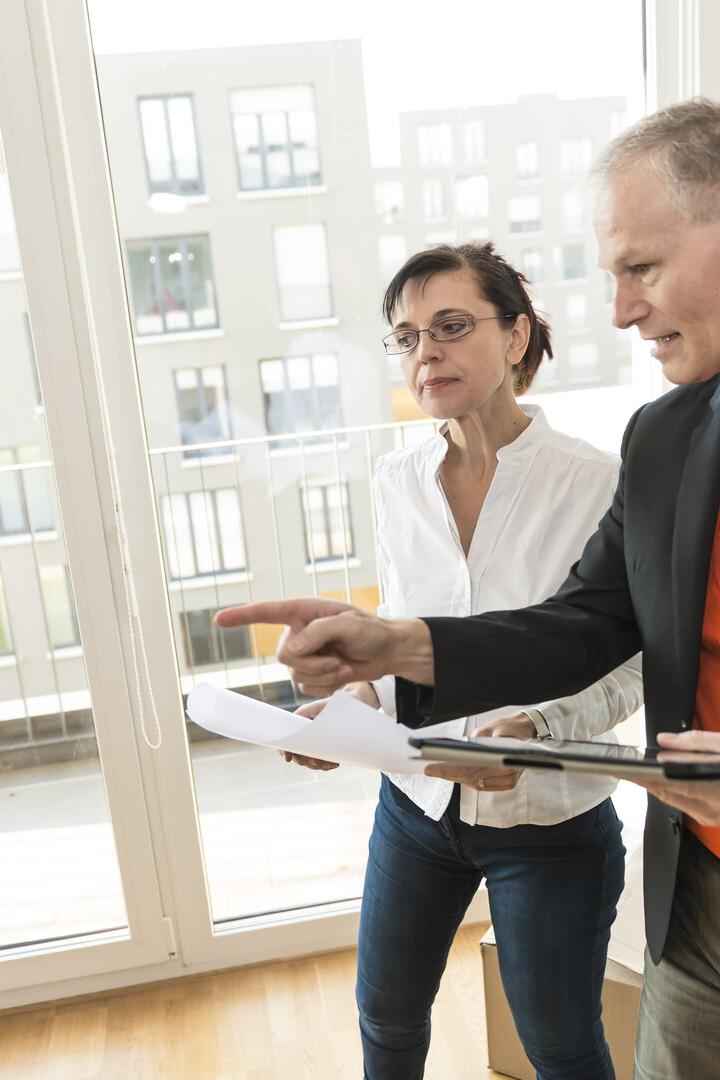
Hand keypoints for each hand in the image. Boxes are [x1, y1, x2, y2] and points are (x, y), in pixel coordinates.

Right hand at [215, 598, 432, 694]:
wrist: (387, 652)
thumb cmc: (370, 631)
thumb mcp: (349, 624)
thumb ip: (318, 632)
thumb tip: (293, 649)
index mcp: (303, 612)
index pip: (266, 612)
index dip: (242, 616)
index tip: (219, 619)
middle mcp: (298, 633)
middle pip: (284, 657)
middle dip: (312, 663)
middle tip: (337, 658)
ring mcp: (305, 655)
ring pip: (295, 676)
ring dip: (323, 675)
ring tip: (344, 665)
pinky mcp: (312, 673)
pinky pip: (307, 687)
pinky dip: (327, 685)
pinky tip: (342, 674)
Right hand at [280, 683, 381, 770]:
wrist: (353, 703)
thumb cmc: (336, 703)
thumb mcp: (321, 707)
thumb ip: (308, 716)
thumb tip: (300, 735)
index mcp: (300, 721)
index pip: (287, 739)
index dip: (285, 750)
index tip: (288, 758)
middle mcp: (305, 733)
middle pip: (298, 754)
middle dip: (306, 761)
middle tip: (318, 763)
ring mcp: (314, 740)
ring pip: (309, 760)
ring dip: (318, 765)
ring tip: (332, 764)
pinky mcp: (324, 746)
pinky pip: (320, 760)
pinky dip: (325, 765)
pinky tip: (334, 763)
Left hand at [423, 712, 533, 791]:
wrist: (526, 732)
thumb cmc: (507, 728)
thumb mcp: (491, 728)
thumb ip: (476, 741)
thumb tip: (458, 751)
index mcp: (503, 756)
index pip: (469, 766)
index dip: (448, 768)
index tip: (430, 768)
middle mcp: (507, 772)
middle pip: (471, 777)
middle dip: (448, 774)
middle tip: (430, 770)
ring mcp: (508, 780)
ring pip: (476, 783)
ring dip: (457, 778)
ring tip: (439, 772)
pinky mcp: (508, 784)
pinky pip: (483, 786)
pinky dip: (469, 781)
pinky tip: (457, 775)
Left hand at [631, 729, 719, 825]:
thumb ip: (695, 742)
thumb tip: (665, 740)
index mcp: (718, 791)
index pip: (677, 785)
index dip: (651, 778)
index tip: (629, 770)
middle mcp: (714, 810)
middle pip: (670, 796)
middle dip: (645, 782)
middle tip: (623, 770)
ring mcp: (711, 816)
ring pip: (673, 801)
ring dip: (654, 786)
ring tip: (633, 773)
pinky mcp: (709, 816)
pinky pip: (682, 803)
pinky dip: (669, 791)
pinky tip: (657, 780)